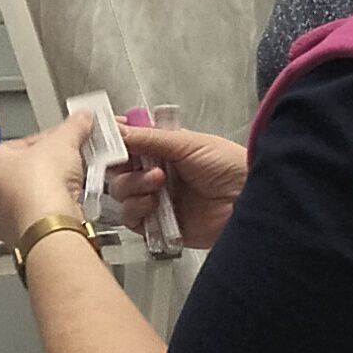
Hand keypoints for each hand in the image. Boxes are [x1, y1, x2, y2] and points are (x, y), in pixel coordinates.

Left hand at [0, 109, 96, 247]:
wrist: (50, 228)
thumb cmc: (40, 186)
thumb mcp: (63, 143)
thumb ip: (74, 127)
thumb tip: (82, 118)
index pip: (23, 144)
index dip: (51, 140)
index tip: (68, 140)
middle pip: (28, 171)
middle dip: (53, 166)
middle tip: (74, 161)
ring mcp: (4, 217)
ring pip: (34, 195)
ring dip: (55, 189)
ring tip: (74, 184)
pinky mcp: (21, 235)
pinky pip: (41, 216)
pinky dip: (55, 210)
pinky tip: (69, 205)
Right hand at [103, 118, 248, 251]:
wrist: (249, 200)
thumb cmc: (229, 165)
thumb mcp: (188, 143)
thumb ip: (148, 137)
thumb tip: (116, 128)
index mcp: (162, 148)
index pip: (126, 141)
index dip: (112, 140)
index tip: (103, 139)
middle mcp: (155, 172)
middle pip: (116, 169)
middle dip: (121, 165)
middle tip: (138, 163)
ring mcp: (155, 198)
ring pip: (120, 193)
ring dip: (133, 186)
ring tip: (158, 182)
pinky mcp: (157, 224)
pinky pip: (130, 219)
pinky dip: (136, 210)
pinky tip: (154, 203)